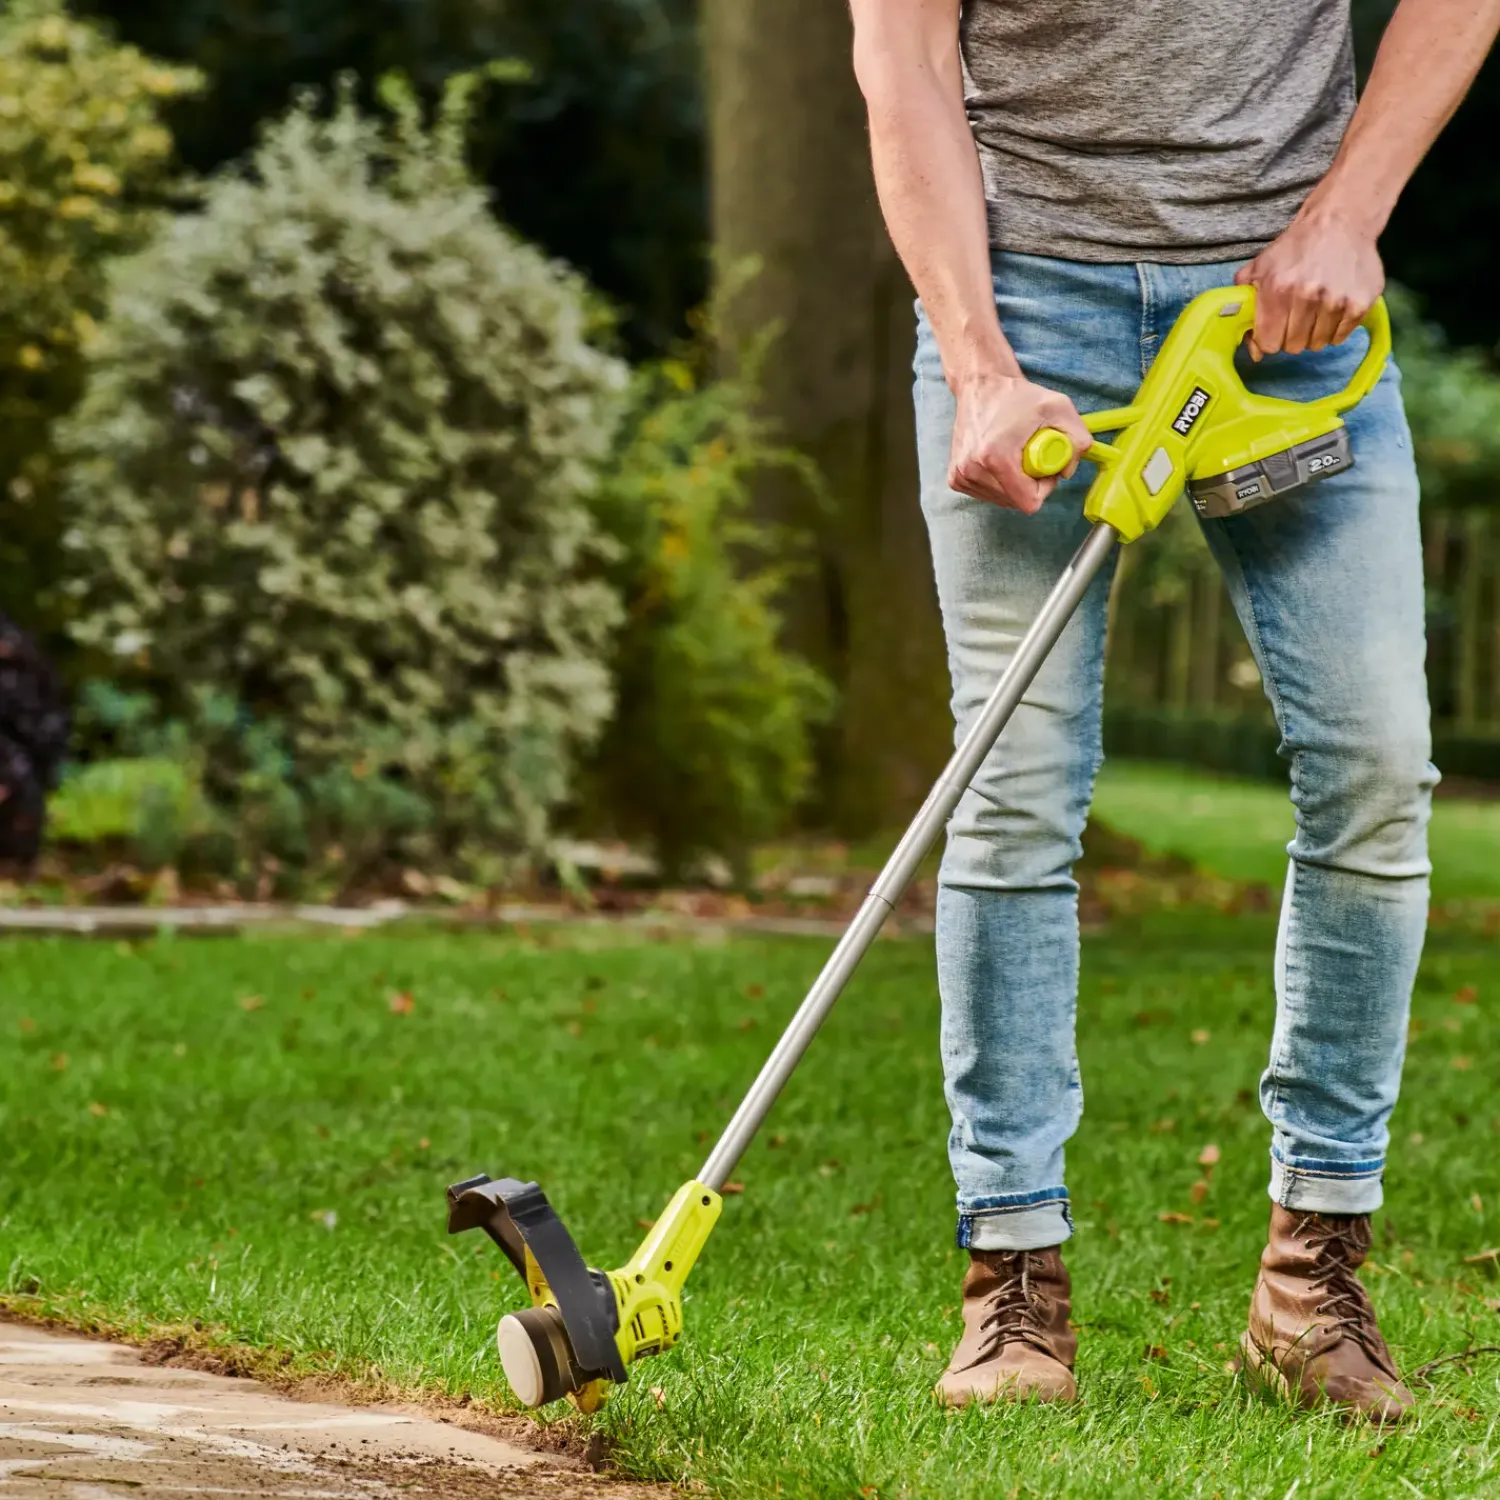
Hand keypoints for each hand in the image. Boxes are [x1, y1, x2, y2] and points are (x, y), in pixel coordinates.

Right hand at [947, 372, 1092, 512]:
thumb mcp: (1059, 408)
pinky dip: (998, 483)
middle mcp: (972, 470)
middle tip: (1031, 458)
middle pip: (1015, 502)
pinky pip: (986, 494)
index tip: (1045, 467)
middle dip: (1029, 485)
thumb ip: (1078, 440)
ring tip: (1013, 455)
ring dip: (1013, 485)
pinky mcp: (955, 477)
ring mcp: (960, 475)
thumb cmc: (1018, 396)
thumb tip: (1067, 472)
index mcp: (996, 457)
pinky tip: (998, 460)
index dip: (1044, 488)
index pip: (1028, 501)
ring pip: (1001, 500)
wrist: (981, 385)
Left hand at [1235, 200, 1384, 360]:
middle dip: (1291, 335)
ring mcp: (1336, 302)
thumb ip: (1246, 308)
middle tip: (1297, 314)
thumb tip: (1253, 352)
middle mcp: (1307, 298)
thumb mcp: (1259, 268)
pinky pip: (1340, 337)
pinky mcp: (1360, 304)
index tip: (1275, 328)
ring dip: (1314, 332)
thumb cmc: (1295, 248)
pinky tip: (1332, 308)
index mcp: (1277, 291)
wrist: (1340, 222)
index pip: (1269, 344)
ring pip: (1317, 344)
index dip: (1269, 339)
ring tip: (1316, 309)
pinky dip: (1334, 329)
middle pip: (1293, 346)